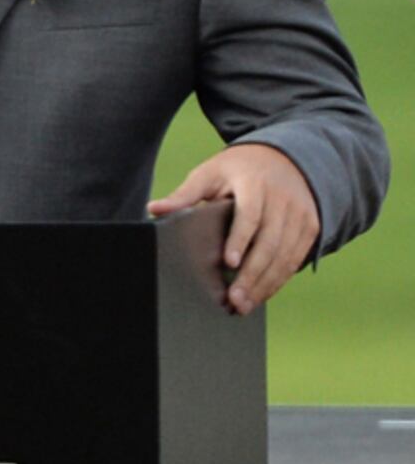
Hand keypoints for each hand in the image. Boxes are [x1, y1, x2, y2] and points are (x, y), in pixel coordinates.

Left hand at [151, 142, 322, 314]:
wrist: (285, 158)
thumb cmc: (236, 170)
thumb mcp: (210, 173)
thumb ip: (185, 194)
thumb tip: (153, 209)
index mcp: (254, 183)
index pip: (250, 214)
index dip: (240, 239)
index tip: (228, 263)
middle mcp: (283, 199)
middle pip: (269, 241)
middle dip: (252, 273)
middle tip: (234, 300)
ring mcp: (300, 213)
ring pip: (286, 254)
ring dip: (266, 283)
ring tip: (244, 306)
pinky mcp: (310, 226)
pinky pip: (297, 257)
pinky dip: (280, 278)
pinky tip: (262, 294)